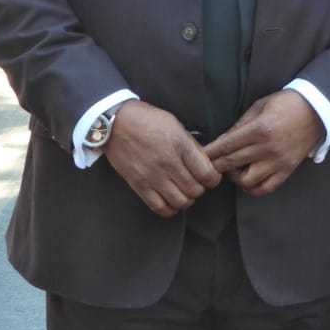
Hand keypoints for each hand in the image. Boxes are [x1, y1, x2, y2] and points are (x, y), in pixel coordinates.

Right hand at [104, 100, 220, 218]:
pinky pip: (159, 207)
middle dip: (200, 189)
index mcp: (180, 144)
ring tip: (184, 191)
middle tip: (196, 182)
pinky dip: (170, 209)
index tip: (211, 177)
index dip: (214, 179)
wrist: (116, 123)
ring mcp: (152, 176)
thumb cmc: (147, 120)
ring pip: (180, 202)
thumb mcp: (175, 125)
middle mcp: (168, 162)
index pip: (207, 173)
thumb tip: (205, 163)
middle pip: (195, 190)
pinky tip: (171, 200)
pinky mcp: (139, 185)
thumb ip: (190, 146)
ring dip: (186, 199)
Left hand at [204, 90, 323, 196]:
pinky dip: (253, 188)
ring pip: (246, 181)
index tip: (198, 156)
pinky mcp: (287, 170)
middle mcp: (268, 148)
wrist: (316, 110)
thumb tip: (220, 141)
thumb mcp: (260, 107)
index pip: (226, 146)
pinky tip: (248, 180)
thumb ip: (240, 125)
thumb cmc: (286, 104)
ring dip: (234, 177)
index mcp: (260, 129)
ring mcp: (278, 162)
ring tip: (233, 169)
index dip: (209, 152)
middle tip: (208, 165)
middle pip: (231, 164)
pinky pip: (265, 188)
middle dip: (215, 165)